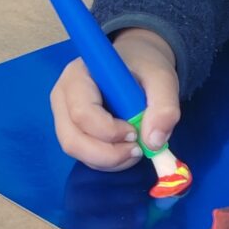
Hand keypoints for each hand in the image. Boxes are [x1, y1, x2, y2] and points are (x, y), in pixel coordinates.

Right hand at [50, 29, 180, 170]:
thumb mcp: (162, 80)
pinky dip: (111, 162)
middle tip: (138, 149)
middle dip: (109, 154)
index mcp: (78, 76)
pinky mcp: (75, 133)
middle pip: (73, 140)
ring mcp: (66, 118)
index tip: (136, 131)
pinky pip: (87, 158)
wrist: (139, 66)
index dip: (110, 131)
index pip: (82, 113)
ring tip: (137, 148)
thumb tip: (154, 143)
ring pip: (79, 153)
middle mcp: (64, 98)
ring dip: (112, 161)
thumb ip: (164, 107)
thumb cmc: (145, 68)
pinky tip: (128, 150)